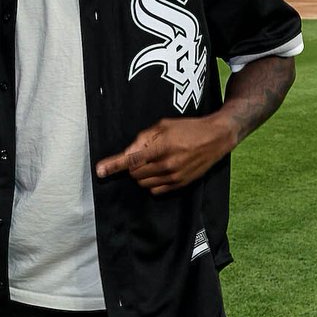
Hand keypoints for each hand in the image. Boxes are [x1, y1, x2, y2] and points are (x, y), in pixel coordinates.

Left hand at [95, 115, 234, 194]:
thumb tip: (127, 152)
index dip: (113, 166)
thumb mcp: (163, 125)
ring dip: (141, 174)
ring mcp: (174, 177)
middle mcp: (167, 165)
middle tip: (143, 154)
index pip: (130, 160)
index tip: (100, 171)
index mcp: (161, 148)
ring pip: (143, 183)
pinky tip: (159, 170)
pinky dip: (151, 182)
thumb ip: (143, 139)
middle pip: (134, 173)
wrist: (216, 138)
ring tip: (153, 161)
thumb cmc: (188, 128)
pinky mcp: (180, 184)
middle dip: (132, 165)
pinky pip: (156, 190)